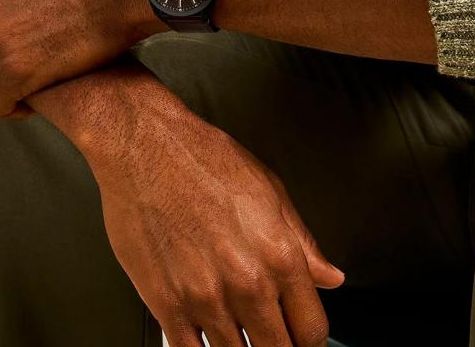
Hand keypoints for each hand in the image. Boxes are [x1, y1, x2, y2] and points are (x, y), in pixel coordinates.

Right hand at [30, 62, 344, 346]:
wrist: (145, 146)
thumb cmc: (203, 159)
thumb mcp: (269, 190)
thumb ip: (302, 242)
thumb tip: (329, 277)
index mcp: (279, 255)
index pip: (312, 331)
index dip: (307, 337)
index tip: (298, 334)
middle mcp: (247, 284)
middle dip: (276, 345)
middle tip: (267, 333)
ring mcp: (205, 298)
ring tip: (235, 330)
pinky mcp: (166, 302)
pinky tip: (203, 334)